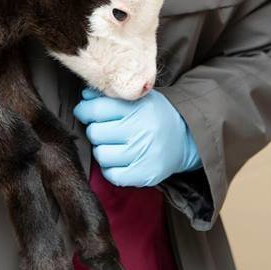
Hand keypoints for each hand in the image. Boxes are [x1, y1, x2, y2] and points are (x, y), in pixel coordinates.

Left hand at [73, 86, 201, 187]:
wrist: (185, 138)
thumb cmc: (156, 116)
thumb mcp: (138, 98)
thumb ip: (112, 96)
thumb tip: (85, 95)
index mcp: (139, 108)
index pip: (98, 109)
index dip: (85, 110)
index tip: (84, 111)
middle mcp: (142, 130)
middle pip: (96, 132)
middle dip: (95, 130)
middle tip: (104, 128)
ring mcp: (143, 154)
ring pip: (101, 154)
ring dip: (102, 149)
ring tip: (113, 144)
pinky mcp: (144, 174)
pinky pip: (112, 175)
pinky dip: (110, 168)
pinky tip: (118, 159)